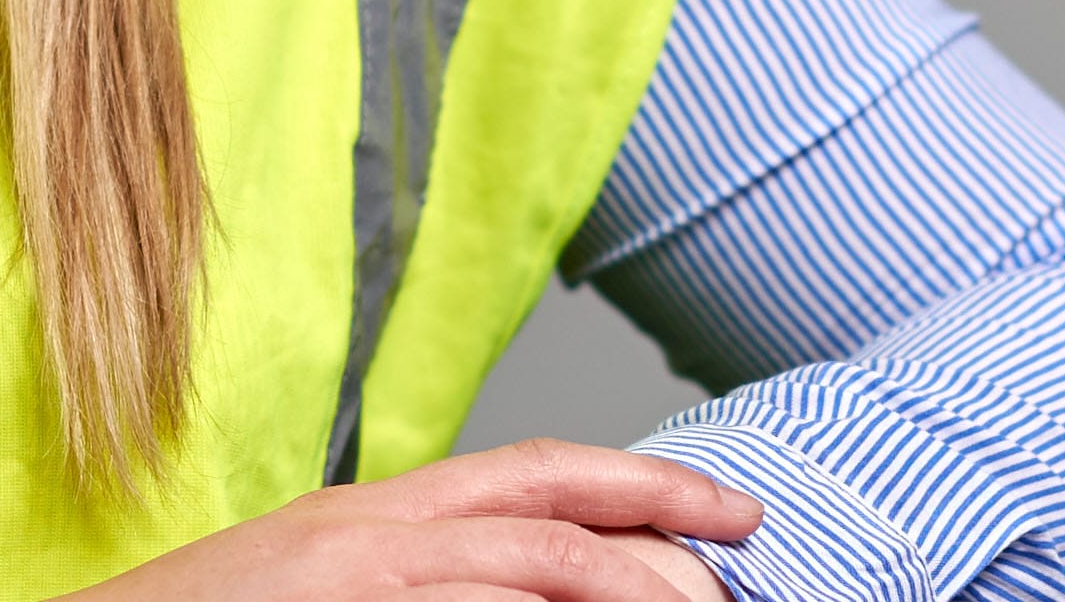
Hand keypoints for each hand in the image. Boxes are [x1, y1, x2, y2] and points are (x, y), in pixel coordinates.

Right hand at [64, 437, 760, 601]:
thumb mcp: (324, 590)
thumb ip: (417, 584)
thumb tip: (512, 593)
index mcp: (376, 514)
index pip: (535, 475)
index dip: (638, 486)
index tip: (720, 515)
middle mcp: (375, 524)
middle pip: (551, 502)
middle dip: (659, 523)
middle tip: (739, 558)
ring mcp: (359, 564)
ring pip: (535, 552)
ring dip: (628, 580)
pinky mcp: (343, 598)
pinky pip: (475, 599)